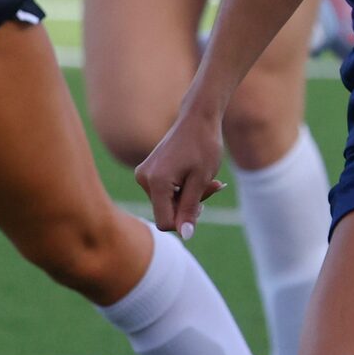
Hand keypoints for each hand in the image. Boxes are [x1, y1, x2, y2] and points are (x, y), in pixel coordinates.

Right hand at [135, 105, 226, 240]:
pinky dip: (180, 190)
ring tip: (204, 179)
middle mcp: (143, 179)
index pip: (165, 222)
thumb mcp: (201, 180)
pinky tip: (194, 176)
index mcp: (156, 182)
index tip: (202, 205)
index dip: (185, 221)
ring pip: (166, 204)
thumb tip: (185, 236)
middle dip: (188, 207)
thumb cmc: (204, 146)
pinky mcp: (147, 172)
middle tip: (210, 187)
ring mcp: (143, 175)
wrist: (197, 118)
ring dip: (186, 198)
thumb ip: (190, 209)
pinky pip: (163, 193)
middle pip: (166, 212)